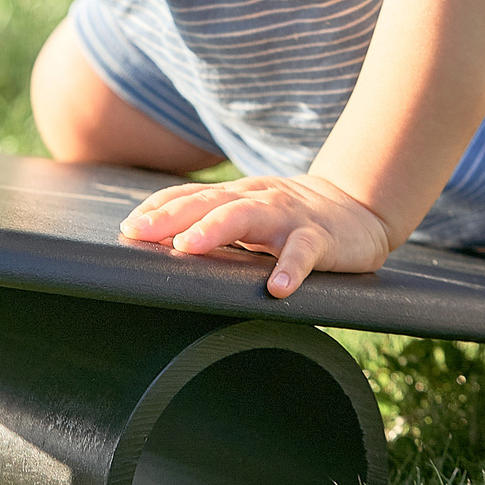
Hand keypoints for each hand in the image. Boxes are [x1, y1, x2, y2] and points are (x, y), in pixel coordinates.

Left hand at [117, 173, 395, 298]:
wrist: (356, 208)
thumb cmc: (288, 217)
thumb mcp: (247, 212)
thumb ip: (211, 222)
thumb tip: (156, 243)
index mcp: (236, 195)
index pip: (190, 196)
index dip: (158, 209)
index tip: (128, 228)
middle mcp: (256, 199)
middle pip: (209, 202)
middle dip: (172, 217)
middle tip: (140, 233)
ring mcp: (287, 217)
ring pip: (247, 217)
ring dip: (215, 229)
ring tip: (189, 247)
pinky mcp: (319, 238)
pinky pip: (303, 252)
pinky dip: (291, 268)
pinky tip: (279, 288)